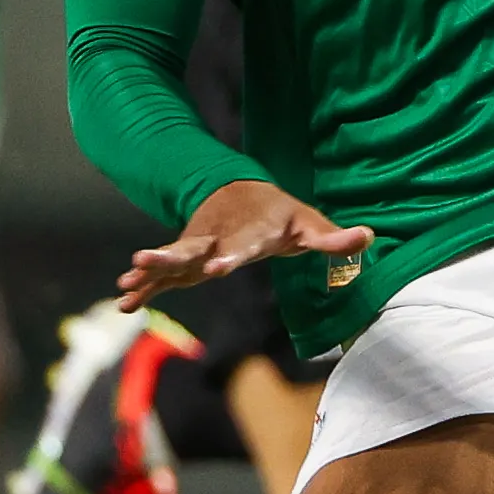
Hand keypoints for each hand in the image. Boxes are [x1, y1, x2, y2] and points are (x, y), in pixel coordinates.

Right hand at [118, 179, 373, 311]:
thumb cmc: (280, 215)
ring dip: (148, 272)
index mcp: (248, 233)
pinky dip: (144, 285)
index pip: (239, 247)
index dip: (229, 256)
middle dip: (169, 258)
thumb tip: (369, 236)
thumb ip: (334, 237)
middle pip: (191, 249)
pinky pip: (162, 275)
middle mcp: (216, 239)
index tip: (216, 267)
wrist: (239, 191)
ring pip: (170, 261)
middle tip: (144, 261)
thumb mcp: (309, 224)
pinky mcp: (186, 259)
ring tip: (124, 285)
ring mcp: (196, 247)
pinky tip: (124, 302)